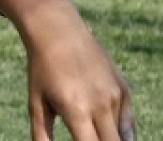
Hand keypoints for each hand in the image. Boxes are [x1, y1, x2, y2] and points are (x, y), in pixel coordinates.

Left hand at [25, 14, 134, 140]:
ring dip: (108, 139)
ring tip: (88, 130)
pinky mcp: (124, 90)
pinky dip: (120, 135)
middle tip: (88, 140)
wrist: (59, 32)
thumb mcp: (36, 103)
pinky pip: (127, 124)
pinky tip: (107, 135)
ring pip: (120, 137)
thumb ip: (41, 135)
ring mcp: (116, 97)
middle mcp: (100, 104)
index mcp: (76, 110)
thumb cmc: (42, 70)